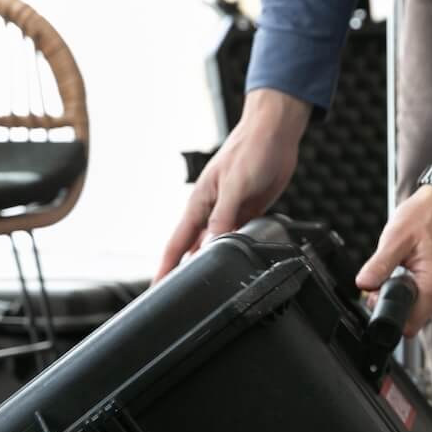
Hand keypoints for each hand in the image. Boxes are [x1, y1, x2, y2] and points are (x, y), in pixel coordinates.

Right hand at [155, 88, 312, 281]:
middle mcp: (210, 212)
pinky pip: (236, 238)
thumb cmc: (250, 150)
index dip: (166, 268)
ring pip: (212, 246)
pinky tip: (234, 263)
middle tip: (176, 297)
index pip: (176, 244)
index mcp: (199, 204)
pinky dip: (233, 251)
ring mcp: (228, 213)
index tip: (157, 290)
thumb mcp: (235, 186)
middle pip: (190, 250)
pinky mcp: (247, 212)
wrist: (274, 135)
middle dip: (181, 272)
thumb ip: (223, 217)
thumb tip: (211, 246)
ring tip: (202, 287)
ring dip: (207, 263)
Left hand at [355, 176, 431, 336]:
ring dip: (407, 293)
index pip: (409, 324)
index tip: (378, 295)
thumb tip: (363, 285)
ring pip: (421, 308)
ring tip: (405, 266)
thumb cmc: (428, 215)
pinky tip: (415, 267)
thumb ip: (379, 265)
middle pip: (414, 318)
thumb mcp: (396, 237)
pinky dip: (417, 287)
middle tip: (389, 274)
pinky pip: (429, 298)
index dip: (388, 313)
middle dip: (396, 302)